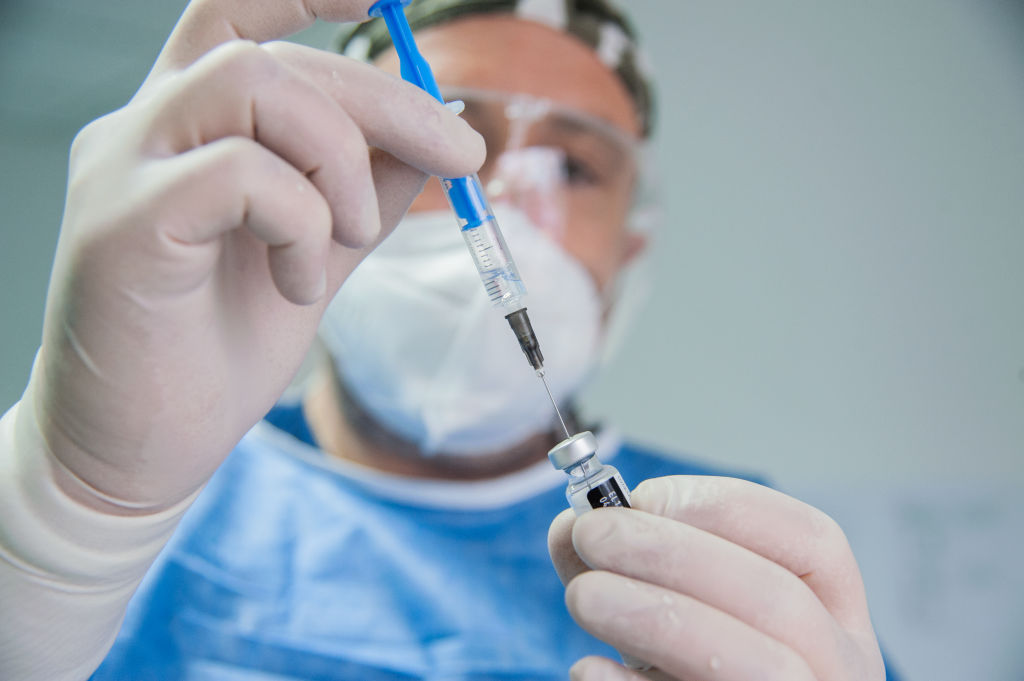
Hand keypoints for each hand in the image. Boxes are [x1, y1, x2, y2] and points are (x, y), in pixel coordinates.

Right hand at [30, 0, 483, 511]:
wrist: (143, 446)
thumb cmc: (218, 347)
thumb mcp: (315, 253)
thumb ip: (363, 190)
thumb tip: (436, 137)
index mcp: (187, 128)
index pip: (234, 18)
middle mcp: (143, 129)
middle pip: (272, 55)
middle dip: (387, 101)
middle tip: (460, 158)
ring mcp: (124, 169)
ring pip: (251, 85)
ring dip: (337, 159)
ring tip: (348, 237)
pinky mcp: (120, 224)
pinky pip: (237, 172)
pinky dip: (298, 222)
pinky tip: (297, 282)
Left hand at [548, 476, 884, 679]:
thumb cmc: (689, 670)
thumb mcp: (674, 609)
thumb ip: (629, 564)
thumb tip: (572, 524)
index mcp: (832, 617)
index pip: (813, 541)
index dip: (727, 508)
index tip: (645, 495)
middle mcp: (837, 669)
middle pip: (779, 597)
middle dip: (675, 554)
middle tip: (592, 534)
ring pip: (758, 663)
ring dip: (659, 616)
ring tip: (582, 595)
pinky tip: (589, 668)